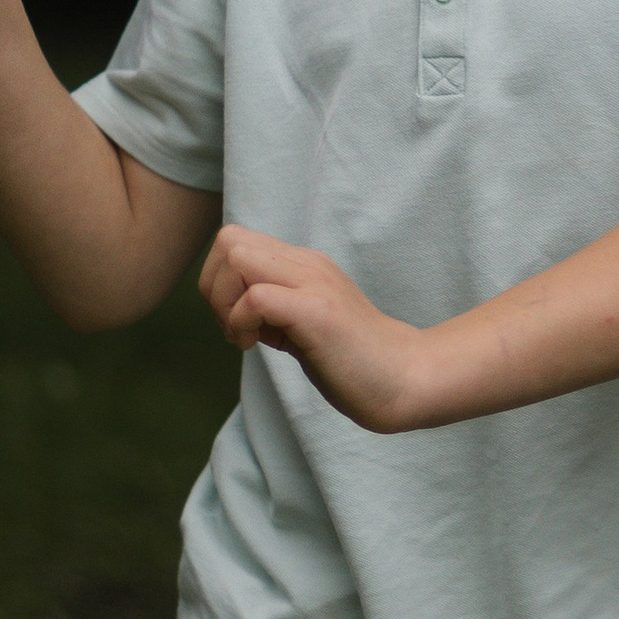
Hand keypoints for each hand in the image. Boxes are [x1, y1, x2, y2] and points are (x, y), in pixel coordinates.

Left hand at [198, 225, 433, 432]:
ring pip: (236, 256)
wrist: (405, 379)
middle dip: (213, 287)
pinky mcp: (317, 311)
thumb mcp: (299, 326)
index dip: (219, 279)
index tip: (235, 321)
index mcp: (303, 264)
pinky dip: (240, 321)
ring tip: (244, 336)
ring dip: (224, 301)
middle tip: (234, 327)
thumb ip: (269, 310)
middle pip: (229, 240)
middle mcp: (307, 264)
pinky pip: (255, 296)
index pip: (235, 240)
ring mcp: (313, 283)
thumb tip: (228, 308)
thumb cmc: (352, 360)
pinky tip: (255, 346)